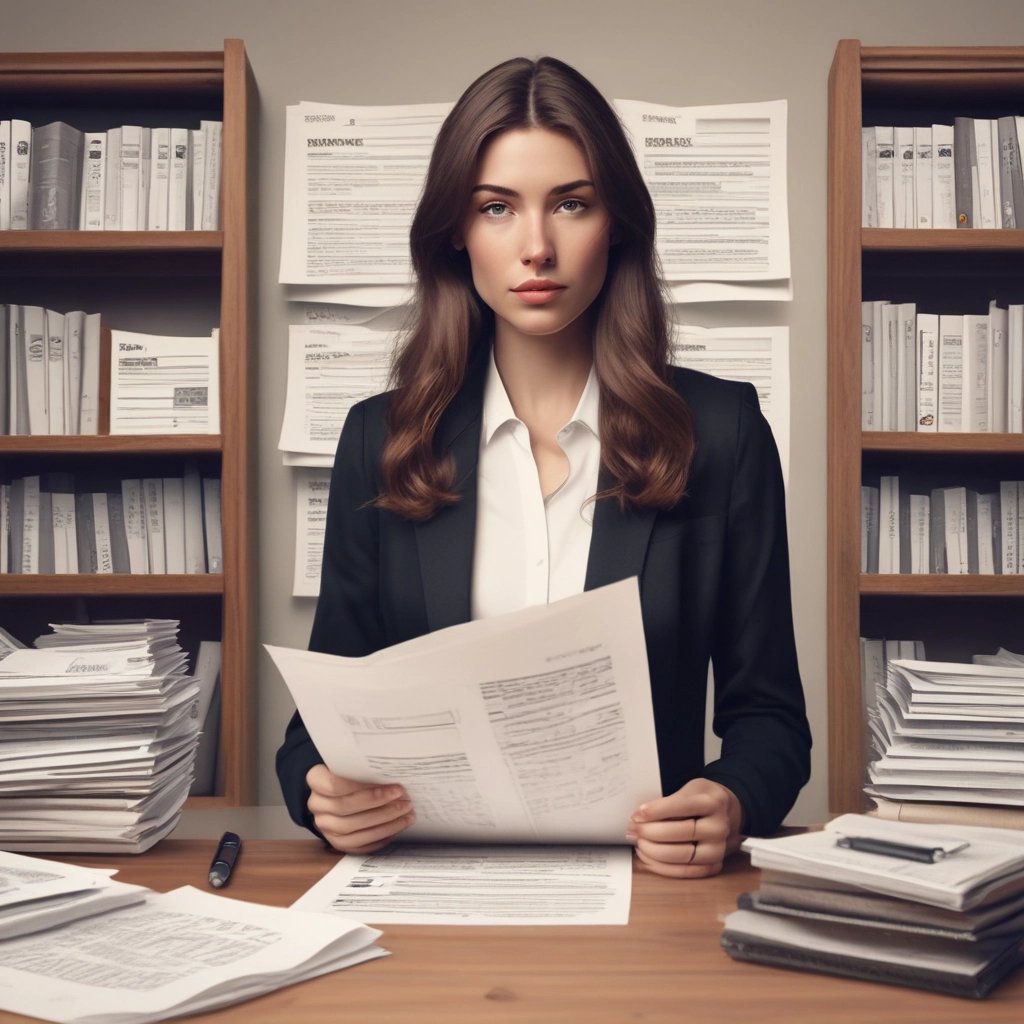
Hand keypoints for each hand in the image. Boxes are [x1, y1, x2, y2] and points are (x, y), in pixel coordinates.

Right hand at [306, 764, 414, 853]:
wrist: (338, 793)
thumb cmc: (351, 775)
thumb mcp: (353, 766)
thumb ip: (365, 769)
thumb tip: (394, 773)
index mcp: (316, 780)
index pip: (336, 785)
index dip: (366, 788)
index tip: (394, 787)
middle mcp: (317, 805)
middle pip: (346, 807)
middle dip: (380, 805)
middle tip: (404, 800)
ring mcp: (324, 826)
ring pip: (351, 829)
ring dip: (383, 823)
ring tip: (405, 815)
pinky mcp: (336, 842)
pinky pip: (357, 845)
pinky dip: (379, 837)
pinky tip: (395, 828)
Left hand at [626, 778, 743, 878]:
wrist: (729, 815)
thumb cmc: (705, 800)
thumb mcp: (692, 789)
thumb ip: (671, 800)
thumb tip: (642, 816)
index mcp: (713, 803)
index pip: (682, 806)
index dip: (657, 811)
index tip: (638, 814)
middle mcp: (719, 827)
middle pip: (681, 832)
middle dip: (650, 832)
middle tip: (632, 828)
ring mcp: (718, 849)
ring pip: (681, 855)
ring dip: (653, 851)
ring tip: (638, 842)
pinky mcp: (713, 866)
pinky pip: (685, 872)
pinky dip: (662, 866)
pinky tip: (647, 856)